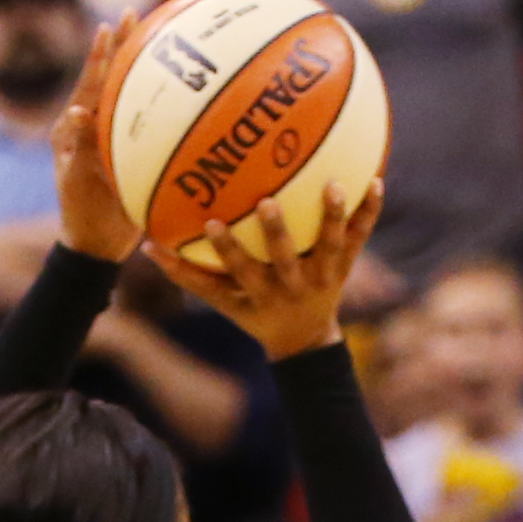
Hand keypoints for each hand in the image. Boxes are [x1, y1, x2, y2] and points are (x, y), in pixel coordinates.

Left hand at [49, 9, 148, 262]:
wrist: (97, 243)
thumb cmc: (82, 214)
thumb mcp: (77, 179)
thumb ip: (80, 145)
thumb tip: (77, 111)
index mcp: (74, 129)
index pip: (90, 83)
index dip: (101, 55)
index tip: (110, 26)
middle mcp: (92, 125)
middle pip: (109, 78)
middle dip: (122, 45)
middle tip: (134, 13)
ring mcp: (111, 136)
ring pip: (127, 93)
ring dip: (139, 64)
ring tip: (154, 33)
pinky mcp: (126, 149)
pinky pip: (143, 118)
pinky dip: (158, 98)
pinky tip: (180, 84)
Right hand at [152, 179, 386, 359]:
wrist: (303, 341)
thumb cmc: (254, 313)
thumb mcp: (221, 302)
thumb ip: (186, 276)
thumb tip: (146, 245)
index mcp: (260, 294)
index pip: (239, 272)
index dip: (226, 251)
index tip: (212, 223)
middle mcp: (292, 287)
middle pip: (284, 260)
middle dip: (275, 234)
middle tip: (266, 201)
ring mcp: (322, 278)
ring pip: (329, 247)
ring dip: (330, 217)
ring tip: (332, 184)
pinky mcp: (344, 269)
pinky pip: (360, 238)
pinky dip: (368, 212)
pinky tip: (377, 180)